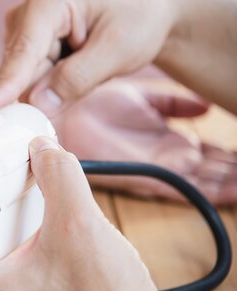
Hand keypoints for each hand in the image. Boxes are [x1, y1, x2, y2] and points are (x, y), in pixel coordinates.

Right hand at [0, 0, 176, 116]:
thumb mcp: (118, 50)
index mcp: (47, 2)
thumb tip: (37, 105)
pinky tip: (77, 69)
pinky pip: (31, 83)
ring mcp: (23, 33)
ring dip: (54, 88)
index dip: (6, 84)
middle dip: (46, 89)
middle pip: (22, 71)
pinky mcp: (27, 50)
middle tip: (88, 80)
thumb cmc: (136, 21)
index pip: (23, 52)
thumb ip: (76, 79)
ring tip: (89, 66)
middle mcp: (26, 14)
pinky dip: (53, 88)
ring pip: (25, 81)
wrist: (146, 13)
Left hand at [53, 81, 236, 204]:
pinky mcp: (148, 177)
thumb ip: (172, 103)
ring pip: (208, 182)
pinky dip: (217, 192)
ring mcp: (160, 169)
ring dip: (231, 182)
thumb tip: (203, 107)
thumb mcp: (142, 98)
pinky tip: (235, 192)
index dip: (231, 157)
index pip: (210, 154)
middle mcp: (169, 159)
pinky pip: (187, 189)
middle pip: (214, 172)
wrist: (68, 108)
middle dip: (234, 172)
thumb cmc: (96, 103)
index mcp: (168, 142)